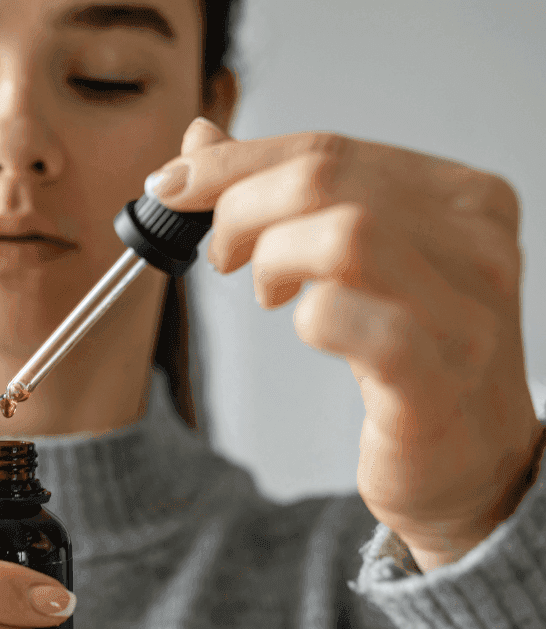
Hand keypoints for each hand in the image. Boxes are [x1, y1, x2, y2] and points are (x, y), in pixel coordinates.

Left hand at [148, 117, 544, 571]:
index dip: (236, 161)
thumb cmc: (412, 356)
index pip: (331, 149)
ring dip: (272, 256)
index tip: (175, 183)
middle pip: (328, 181)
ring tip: (266, 290)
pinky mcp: (432, 382)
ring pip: (345, 235)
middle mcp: (477, 248)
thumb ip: (289, 194)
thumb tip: (200, 141)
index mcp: (464, 200)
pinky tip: (306, 327)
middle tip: (222, 253)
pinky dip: (305, 316)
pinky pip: (346, 320)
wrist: (473, 464)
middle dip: (243, 207)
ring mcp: (463, 316)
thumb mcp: (358, 259)